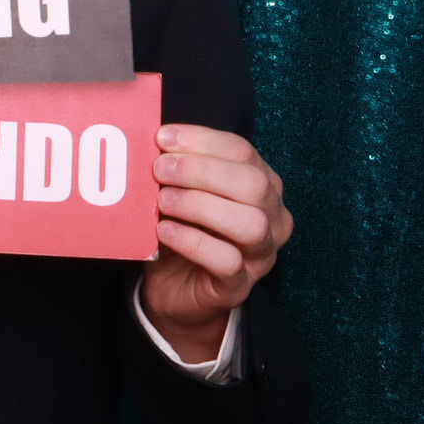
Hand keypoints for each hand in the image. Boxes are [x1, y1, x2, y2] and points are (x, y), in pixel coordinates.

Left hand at [141, 124, 292, 361]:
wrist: (172, 287)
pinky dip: (193, 242)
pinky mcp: (239, 286)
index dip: (202, 141)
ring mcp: (261, 254)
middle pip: (253, 184)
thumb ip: (174, 165)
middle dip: (201, 171)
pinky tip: (164, 231)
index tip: (162, 138)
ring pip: (250, 223)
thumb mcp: (179, 190)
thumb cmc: (180, 227)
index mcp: (261, 184)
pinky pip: (227, 262)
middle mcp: (272, 218)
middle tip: (159, 170)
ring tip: (162, 201)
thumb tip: (151, 136)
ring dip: (200, 205)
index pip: (242, 152)